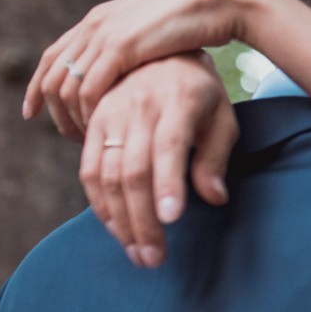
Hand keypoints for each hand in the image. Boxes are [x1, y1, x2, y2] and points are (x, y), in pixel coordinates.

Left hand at [26, 0, 266, 138]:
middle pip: (52, 76)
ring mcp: (104, 35)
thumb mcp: (152, 32)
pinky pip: (89, 88)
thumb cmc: (196, 19)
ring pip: (66, 87)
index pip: (52, 56)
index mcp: (98, 19)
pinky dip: (89, 113)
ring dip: (72, 118)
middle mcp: (93, 25)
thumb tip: (129, 69)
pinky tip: (102, 128)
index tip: (31, 113)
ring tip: (88, 140)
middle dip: (54, 112)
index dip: (36, 87)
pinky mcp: (120, 47)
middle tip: (70, 137)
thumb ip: (133, 46)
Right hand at [82, 53, 237, 267]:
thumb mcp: (222, 119)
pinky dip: (100, 204)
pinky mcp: (93, 124)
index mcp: (179, 101)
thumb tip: (215, 198)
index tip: (172, 220)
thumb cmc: (201, 95)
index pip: (169, 147)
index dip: (169, 184)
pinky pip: (89, 170)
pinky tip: (117, 230)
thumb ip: (216, 158)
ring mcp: (111, 114)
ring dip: (121, 221)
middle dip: (143, 219)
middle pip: (134, 170)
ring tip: (139, 255)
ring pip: (107, 176)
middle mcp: (140, 106)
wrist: (162, 52)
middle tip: (154, 259)